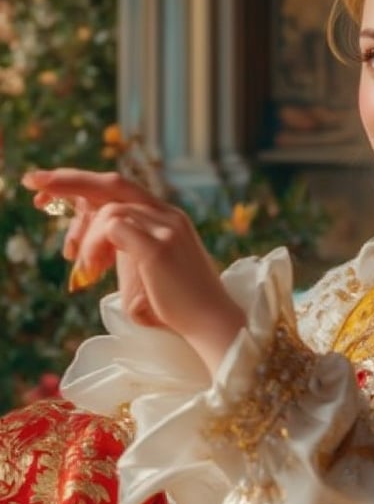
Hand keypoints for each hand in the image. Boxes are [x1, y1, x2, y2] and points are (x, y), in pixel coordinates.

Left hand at [23, 168, 246, 375]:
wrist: (210, 323)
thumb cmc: (179, 306)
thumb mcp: (147, 269)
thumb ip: (124, 247)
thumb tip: (87, 242)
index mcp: (167, 217)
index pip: (120, 188)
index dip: (84, 187)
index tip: (49, 196)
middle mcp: (168, 214)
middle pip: (112, 182)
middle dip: (68, 180)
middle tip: (31, 182)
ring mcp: (166, 227)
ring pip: (108, 210)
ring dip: (85, 237)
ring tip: (81, 268)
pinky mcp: (159, 246)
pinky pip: (113, 227)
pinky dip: (94, 246)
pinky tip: (91, 271)